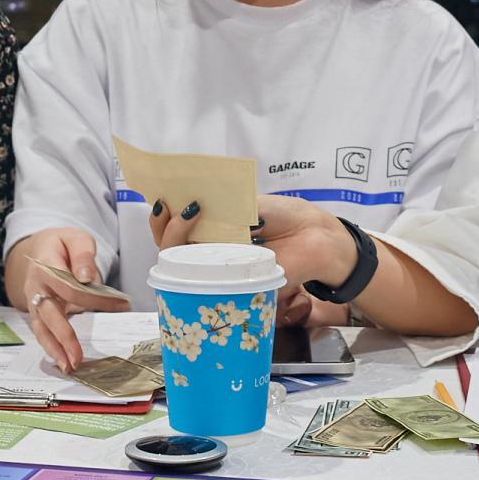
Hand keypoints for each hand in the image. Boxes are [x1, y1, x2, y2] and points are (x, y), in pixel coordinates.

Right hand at [9, 228, 127, 371]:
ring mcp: (33, 302)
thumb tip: (86, 277)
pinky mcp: (37, 313)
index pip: (69, 287)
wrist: (41, 248)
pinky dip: (51, 348)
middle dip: (64, 336)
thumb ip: (83, 255)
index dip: (93, 298)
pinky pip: (42, 332)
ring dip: (55, 349)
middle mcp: (35, 286)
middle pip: (49, 314)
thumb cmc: (63, 244)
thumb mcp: (76, 238)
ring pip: (41, 328)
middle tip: (79, 357)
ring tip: (70, 366)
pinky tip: (63, 362)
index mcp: (44, 265)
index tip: (119, 304)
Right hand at [152, 193, 353, 316]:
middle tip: (174, 208)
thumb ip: (221, 207)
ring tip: (190, 214)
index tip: (163, 197)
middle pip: (170, 248)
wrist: (316, 235)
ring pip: (181, 265)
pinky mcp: (234, 282)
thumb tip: (191, 204)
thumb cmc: (285, 216)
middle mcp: (212, 250)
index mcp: (214, 228)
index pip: (175, 226)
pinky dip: (198, 260)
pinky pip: (207, 279)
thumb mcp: (248, 203)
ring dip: (176, 238)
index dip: (162, 215)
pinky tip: (204, 242)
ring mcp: (221, 268)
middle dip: (164, 226)